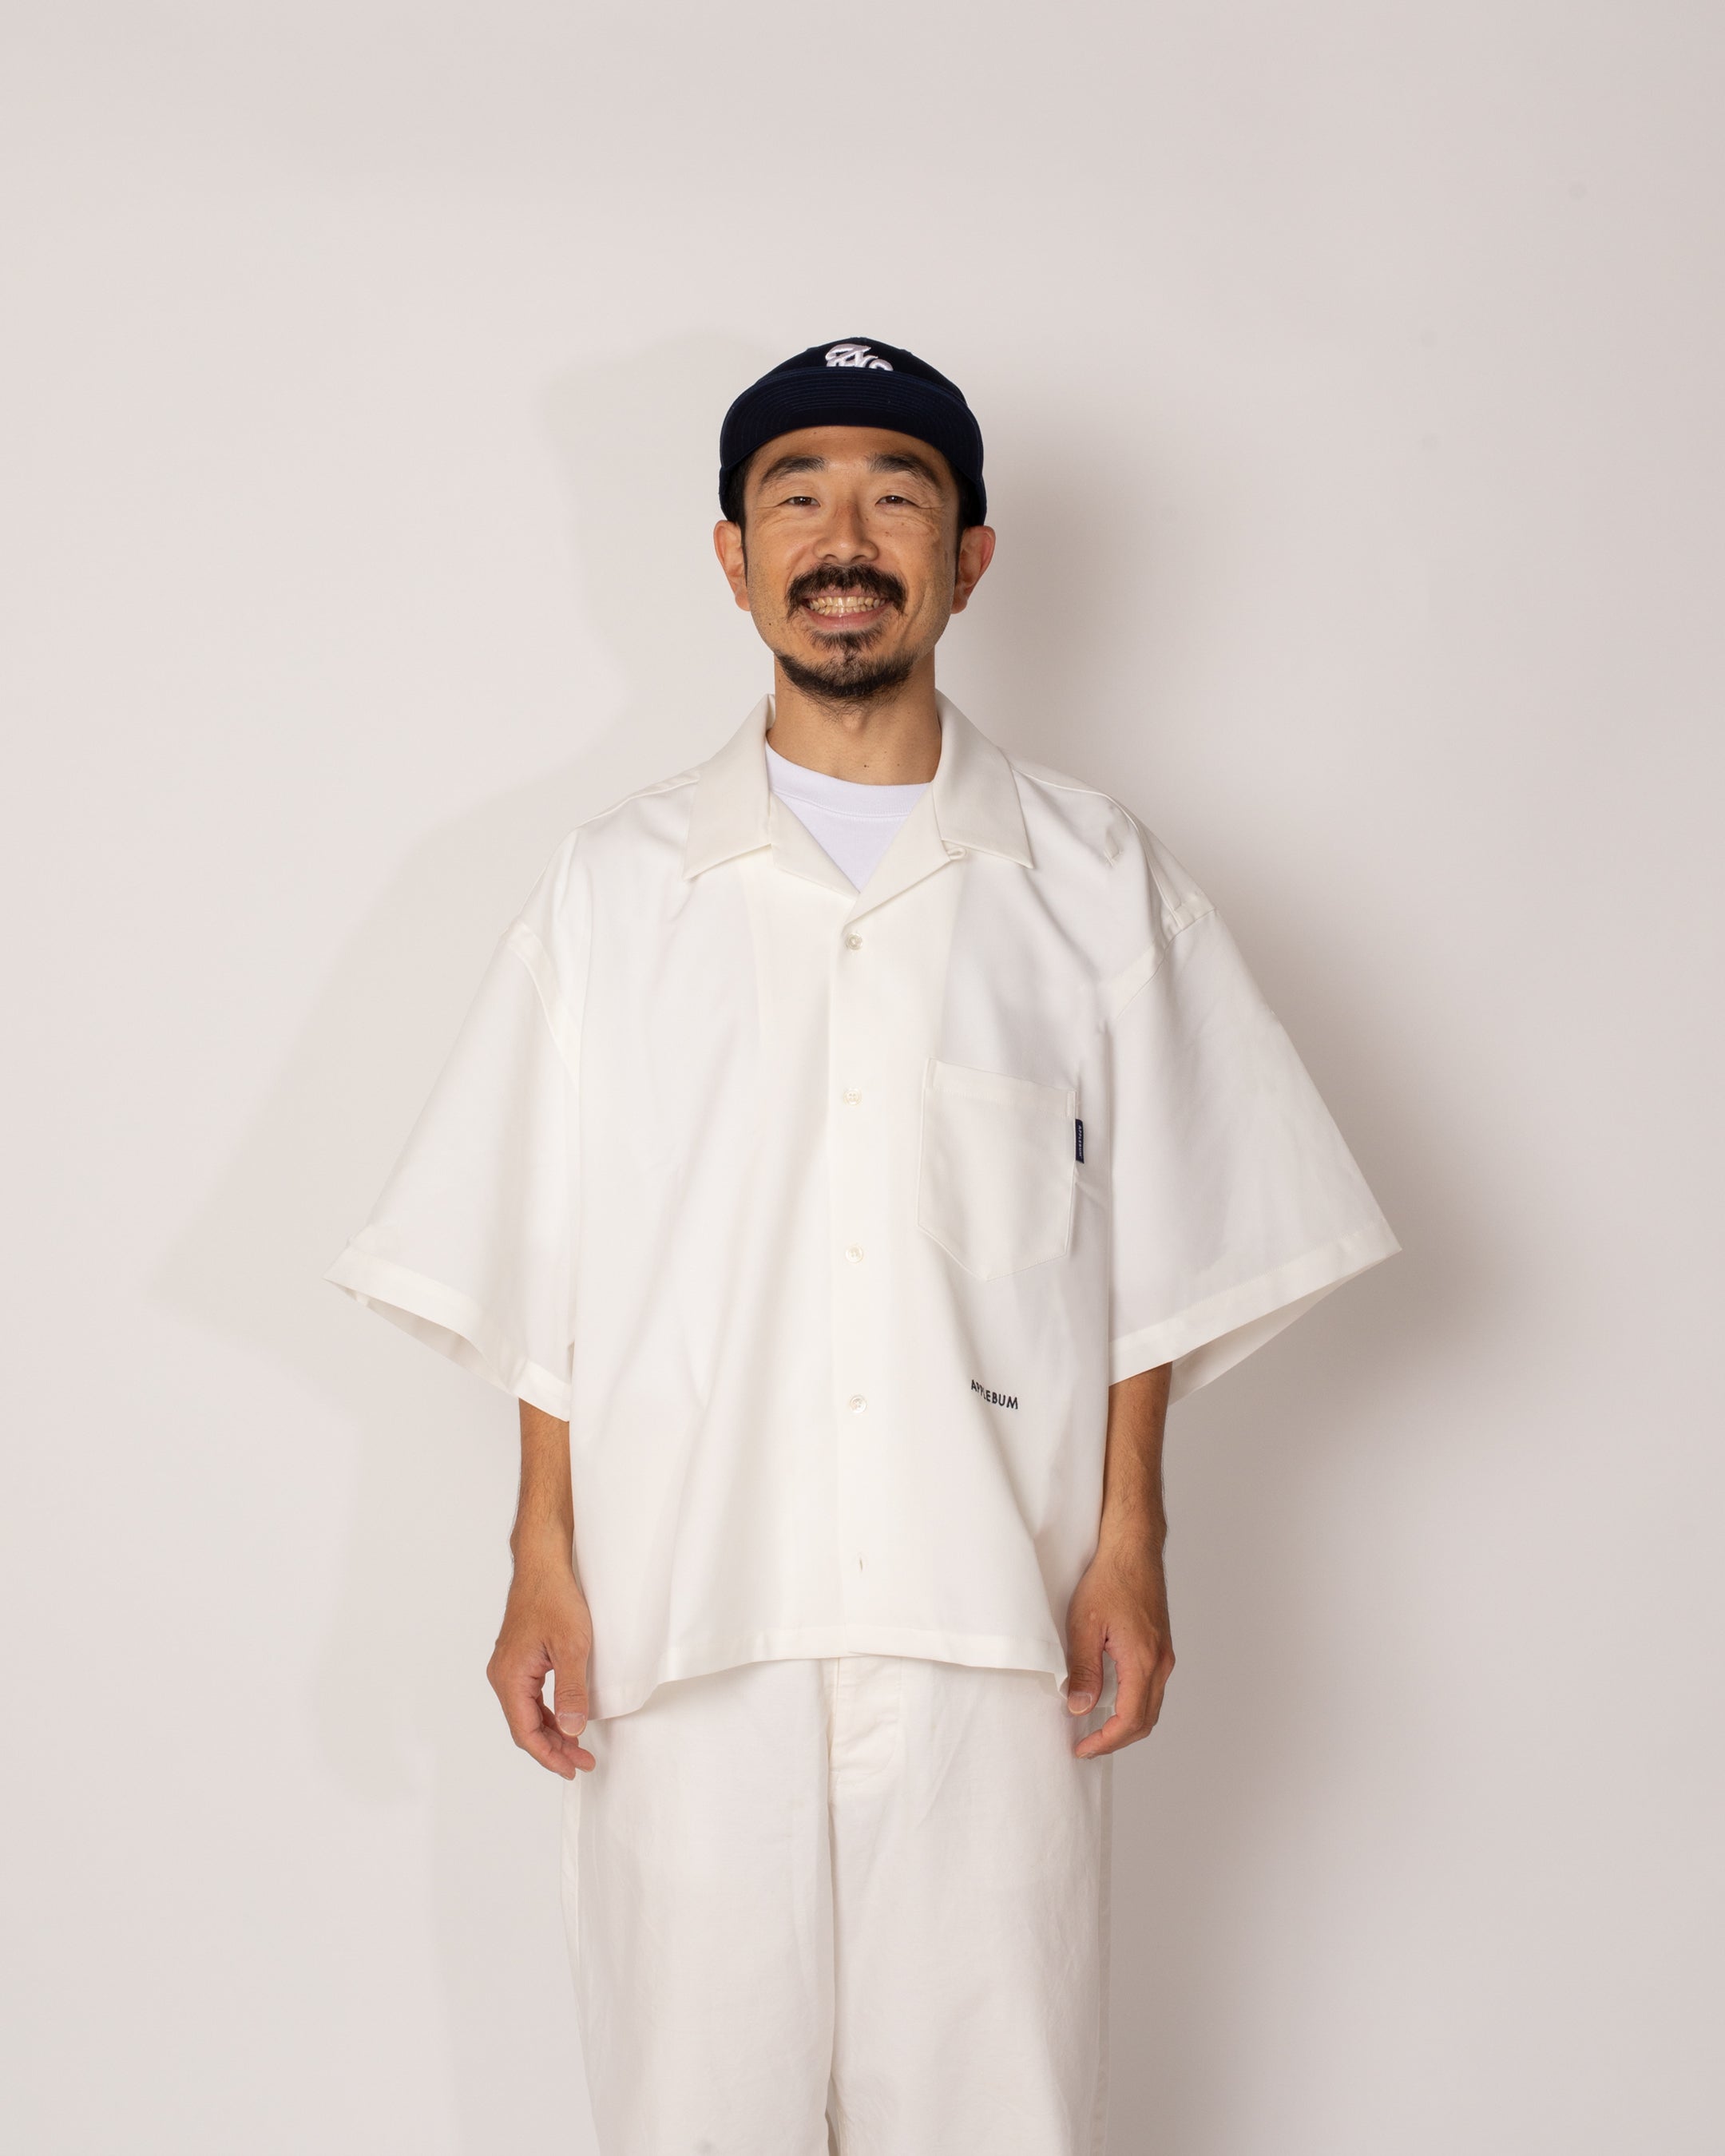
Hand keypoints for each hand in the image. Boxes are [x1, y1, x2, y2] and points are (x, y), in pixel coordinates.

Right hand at [486, 1558, 595, 1777]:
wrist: (543, 1563)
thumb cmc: (555, 1598)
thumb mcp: (572, 1647)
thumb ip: (571, 1692)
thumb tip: (573, 1731)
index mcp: (509, 1677)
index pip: (525, 1732)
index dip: (549, 1755)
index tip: (572, 1768)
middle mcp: (503, 1676)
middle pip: (525, 1727)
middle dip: (553, 1748)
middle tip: (582, 1762)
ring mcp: (509, 1667)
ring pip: (528, 1713)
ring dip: (553, 1731)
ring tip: (578, 1748)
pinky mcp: (520, 1659)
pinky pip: (531, 1697)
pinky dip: (549, 1712)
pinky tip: (568, 1718)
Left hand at [1064, 1537, 1174, 1758]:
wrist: (1133, 1549)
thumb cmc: (1110, 1579)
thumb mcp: (1084, 1625)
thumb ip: (1084, 1670)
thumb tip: (1080, 1708)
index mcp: (1143, 1661)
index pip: (1129, 1720)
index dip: (1105, 1741)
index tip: (1082, 1748)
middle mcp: (1160, 1662)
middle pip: (1145, 1720)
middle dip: (1116, 1740)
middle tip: (1087, 1745)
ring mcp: (1163, 1655)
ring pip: (1151, 1706)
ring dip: (1127, 1724)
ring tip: (1096, 1727)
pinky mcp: (1160, 1646)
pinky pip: (1152, 1688)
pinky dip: (1134, 1704)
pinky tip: (1111, 1700)